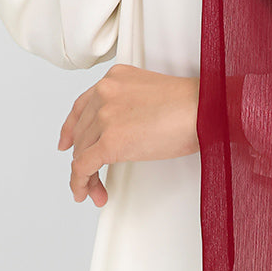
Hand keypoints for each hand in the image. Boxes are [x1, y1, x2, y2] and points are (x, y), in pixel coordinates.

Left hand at [58, 65, 199, 207]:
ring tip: (94, 191)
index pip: (82, 104)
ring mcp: (105, 116)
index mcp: (115, 77)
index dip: (71, 128)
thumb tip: (121, 132)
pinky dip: (81, 184)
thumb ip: (127, 104)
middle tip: (90, 177)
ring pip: (80, 152)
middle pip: (80, 132)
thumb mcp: (151, 93)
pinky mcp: (109, 141)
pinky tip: (87, 193)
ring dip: (85, 176)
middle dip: (83, 157)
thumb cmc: (191, 104)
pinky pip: (83, 168)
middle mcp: (105, 92)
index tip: (66, 143)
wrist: (204, 109)